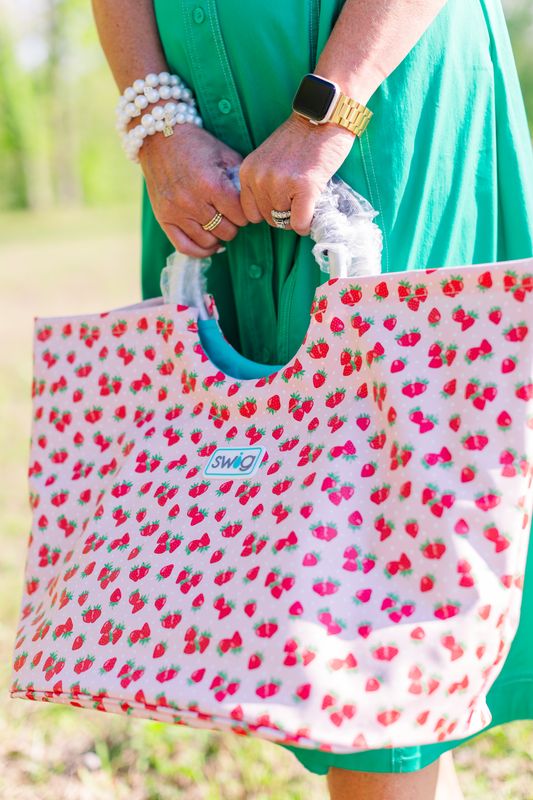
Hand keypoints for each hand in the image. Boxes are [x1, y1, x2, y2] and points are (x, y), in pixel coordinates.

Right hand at [139, 123, 248, 257]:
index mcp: (212, 185)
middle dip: (233, 225)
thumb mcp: (225, 155)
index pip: (241, 217)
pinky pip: (185, 247)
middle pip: (226, 232)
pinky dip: (200, 251)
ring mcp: (176, 211)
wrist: (160, 137)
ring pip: (208, 241)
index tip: (242, 208)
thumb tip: (253, 204)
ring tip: (219, 226)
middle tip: (230, 215)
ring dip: (218, 236)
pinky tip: (209, 245)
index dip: (246, 214)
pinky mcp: (163, 218)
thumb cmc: (197, 145)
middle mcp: (193, 201)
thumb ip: (240, 181)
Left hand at [239, 113, 355, 235]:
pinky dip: (308, 223)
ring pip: (285, 222)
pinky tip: (314, 208)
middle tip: (300, 197)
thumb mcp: (269, 160)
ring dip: (299, 215)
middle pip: (269, 219)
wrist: (323, 117)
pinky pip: (300, 223)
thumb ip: (265, 183)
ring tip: (308, 194)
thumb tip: (273, 214)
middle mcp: (260, 179)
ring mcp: (280, 183)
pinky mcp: (304, 187)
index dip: (270, 211)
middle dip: (286, 214)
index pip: (251, 213)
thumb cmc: (301, 138)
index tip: (284, 201)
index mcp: (248, 172)